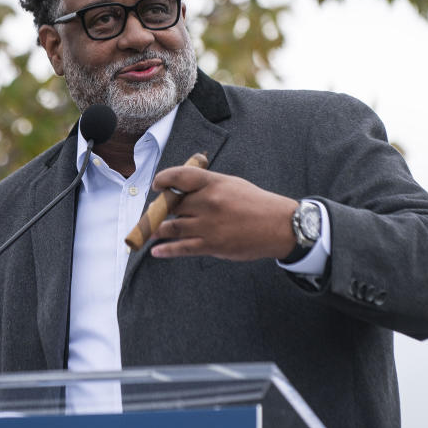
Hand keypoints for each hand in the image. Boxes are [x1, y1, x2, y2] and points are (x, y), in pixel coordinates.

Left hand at [149, 167, 298, 261]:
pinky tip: (156, 251)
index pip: (180, 176)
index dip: (163, 179)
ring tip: (148, 232)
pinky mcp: (212, 245)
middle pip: (173, 205)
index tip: (156, 185)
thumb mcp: (231, 184)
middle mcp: (208, 202)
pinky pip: (182, 248)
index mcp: (213, 183)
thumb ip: (206, 185)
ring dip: (157, 230)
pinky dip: (166, 250)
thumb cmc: (255, 203)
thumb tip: (181, 190)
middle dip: (160, 210)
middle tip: (154, 213)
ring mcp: (209, 225)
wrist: (279, 226)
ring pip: (172, 227)